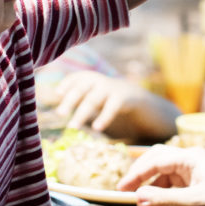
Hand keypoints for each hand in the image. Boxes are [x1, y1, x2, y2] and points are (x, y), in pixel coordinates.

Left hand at [54, 72, 179, 140]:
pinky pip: (113, 106)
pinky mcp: (126, 97)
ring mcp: (114, 88)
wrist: (147, 104)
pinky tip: (96, 128)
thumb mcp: (99, 99)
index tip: (57, 94)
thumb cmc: (115, 104)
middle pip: (83, 87)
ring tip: (73, 126)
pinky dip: (104, 116)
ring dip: (82, 112)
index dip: (67, 84)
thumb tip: (58, 112)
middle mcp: (103, 81)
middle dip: (71, 98)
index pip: (78, 77)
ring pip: (94, 98)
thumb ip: (83, 102)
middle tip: (60, 113)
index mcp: (95, 79)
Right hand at [117, 144, 204, 205]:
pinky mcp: (201, 185)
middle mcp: (191, 161)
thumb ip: (165, 199)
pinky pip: (176, 187)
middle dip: (142, 177)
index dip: (136, 175)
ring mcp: (197, 173)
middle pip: (158, 162)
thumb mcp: (195, 201)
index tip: (121, 190)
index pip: (155, 161)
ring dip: (153, 190)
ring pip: (167, 176)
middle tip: (127, 192)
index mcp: (190, 158)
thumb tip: (139, 198)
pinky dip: (165, 197)